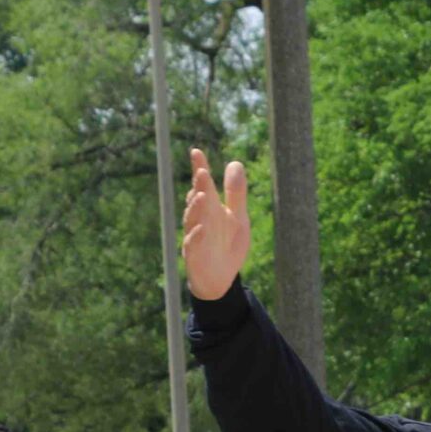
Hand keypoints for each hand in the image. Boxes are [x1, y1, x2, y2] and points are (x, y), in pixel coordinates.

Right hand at [181, 148, 250, 301]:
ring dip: (196, 208)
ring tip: (201, 195)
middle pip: (197, 200)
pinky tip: (201, 228)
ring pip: (192, 220)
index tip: (196, 151)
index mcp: (211, 208)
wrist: (220, 279)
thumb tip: (235, 162)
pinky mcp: (194, 256)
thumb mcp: (238, 218)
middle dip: (198, 186)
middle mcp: (200, 219)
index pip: (204, 185)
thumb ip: (236, 193)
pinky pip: (192, 245)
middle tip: (201, 171)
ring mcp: (195, 237)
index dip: (200, 168)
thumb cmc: (227, 246)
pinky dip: (196, 236)